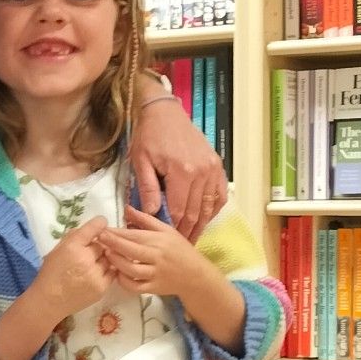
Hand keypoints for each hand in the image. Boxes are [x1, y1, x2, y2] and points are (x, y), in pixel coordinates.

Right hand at [34, 216, 115, 325]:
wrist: (49, 301)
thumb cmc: (50, 273)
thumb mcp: (57, 250)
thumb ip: (74, 237)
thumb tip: (92, 230)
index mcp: (72, 247)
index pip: (93, 228)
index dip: (100, 224)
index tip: (101, 224)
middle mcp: (86, 259)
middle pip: (103, 244)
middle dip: (98, 246)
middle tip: (90, 251)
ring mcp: (96, 274)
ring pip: (109, 258)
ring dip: (104, 258)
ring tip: (92, 264)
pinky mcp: (102, 288)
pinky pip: (112, 272)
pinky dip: (107, 270)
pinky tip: (96, 273)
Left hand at [100, 204, 207, 301]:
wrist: (195, 275)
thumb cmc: (179, 249)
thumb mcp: (166, 230)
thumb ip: (145, 220)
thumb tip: (126, 208)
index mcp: (158, 240)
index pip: (133, 235)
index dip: (115, 232)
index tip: (100, 228)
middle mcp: (156, 256)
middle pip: (130, 250)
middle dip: (111, 244)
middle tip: (96, 239)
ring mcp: (154, 274)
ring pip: (131, 269)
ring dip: (116, 262)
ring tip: (105, 256)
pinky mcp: (153, 288)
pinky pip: (135, 286)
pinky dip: (124, 281)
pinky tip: (117, 274)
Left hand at [130, 92, 227, 239]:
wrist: (166, 113)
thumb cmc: (149, 136)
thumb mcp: (140, 161)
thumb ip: (147, 188)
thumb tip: (151, 214)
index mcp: (182, 172)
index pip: (178, 210)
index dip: (172, 228)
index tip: (165, 241)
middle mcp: (202, 172)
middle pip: (195, 212)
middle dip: (187, 231)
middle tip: (179, 246)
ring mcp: (213, 169)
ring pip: (208, 207)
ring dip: (200, 225)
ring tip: (192, 238)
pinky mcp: (217, 166)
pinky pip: (219, 195)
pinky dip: (212, 210)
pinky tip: (204, 219)